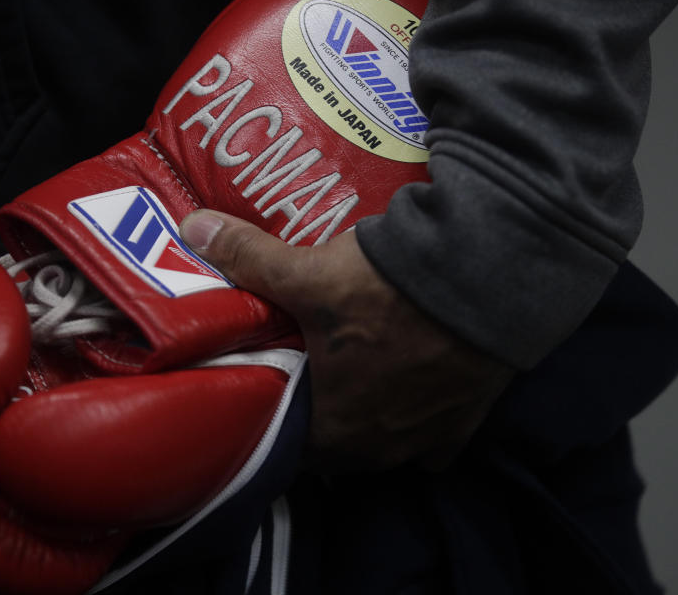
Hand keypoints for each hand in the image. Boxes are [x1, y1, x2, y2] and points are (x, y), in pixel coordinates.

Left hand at [180, 210, 514, 472]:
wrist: (486, 280)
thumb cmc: (388, 292)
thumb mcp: (309, 273)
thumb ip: (247, 257)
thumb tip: (191, 227)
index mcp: (334, 430)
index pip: (288, 443)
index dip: (276, 416)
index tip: (269, 388)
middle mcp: (380, 449)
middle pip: (336, 442)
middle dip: (321, 415)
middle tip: (309, 374)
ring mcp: (429, 438)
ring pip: (385, 441)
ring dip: (370, 417)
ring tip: (356, 378)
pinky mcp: (470, 419)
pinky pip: (437, 439)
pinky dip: (423, 423)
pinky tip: (412, 394)